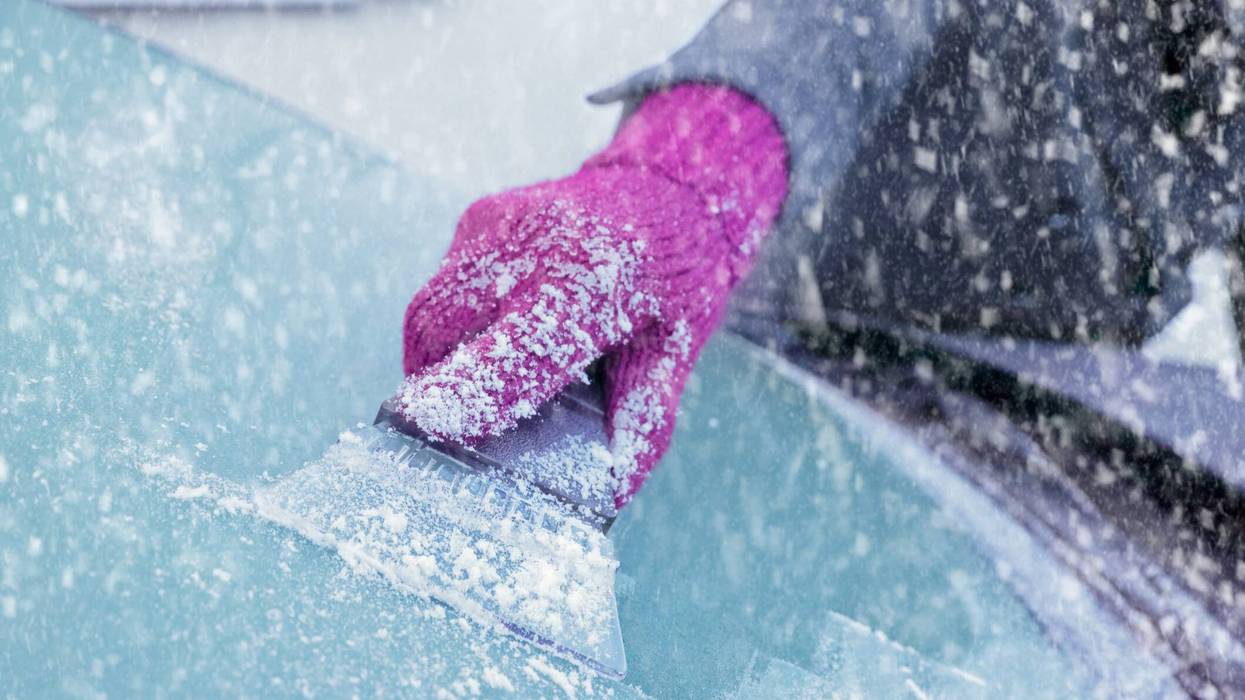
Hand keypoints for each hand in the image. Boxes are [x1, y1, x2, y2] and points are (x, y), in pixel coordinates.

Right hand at [399, 84, 786, 506]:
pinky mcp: (478, 218)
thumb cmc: (675, 285)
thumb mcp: (674, 360)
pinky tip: (494, 332)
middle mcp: (537, 243)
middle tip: (458, 427)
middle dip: (436, 388)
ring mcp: (498, 224)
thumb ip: (635, 427)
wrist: (671, 187)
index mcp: (598, 283)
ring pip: (429, 310)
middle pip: (446, 329)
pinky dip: (452, 327)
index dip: (472, 387)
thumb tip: (597, 501)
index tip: (425, 424)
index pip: (522, 343)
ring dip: (437, 361)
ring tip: (477, 381)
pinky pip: (441, 287)